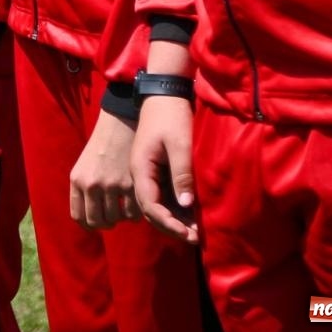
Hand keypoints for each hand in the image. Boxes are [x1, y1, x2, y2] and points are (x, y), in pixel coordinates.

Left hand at [70, 108, 140, 228]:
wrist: (120, 123)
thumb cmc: (102, 145)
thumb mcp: (84, 165)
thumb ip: (83, 189)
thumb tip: (88, 219)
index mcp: (77, 180)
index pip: (79, 217)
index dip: (89, 223)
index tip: (98, 221)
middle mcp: (92, 184)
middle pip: (98, 222)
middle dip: (106, 223)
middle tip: (114, 216)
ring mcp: (112, 185)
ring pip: (117, 219)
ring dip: (122, 217)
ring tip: (126, 207)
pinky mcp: (131, 184)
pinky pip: (133, 214)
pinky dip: (135, 213)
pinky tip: (136, 203)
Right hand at [130, 96, 198, 242]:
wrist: (162, 94)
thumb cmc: (171, 117)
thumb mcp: (180, 144)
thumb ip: (181, 174)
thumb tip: (185, 206)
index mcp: (140, 168)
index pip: (150, 206)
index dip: (168, 223)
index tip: (188, 234)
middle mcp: (138, 174)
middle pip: (148, 209)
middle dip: (170, 226)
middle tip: (193, 238)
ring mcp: (142, 171)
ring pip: (151, 204)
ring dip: (170, 219)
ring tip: (192, 231)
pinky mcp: (150, 168)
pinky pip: (156, 194)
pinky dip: (170, 207)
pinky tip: (186, 214)